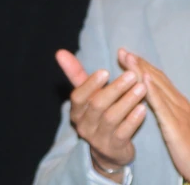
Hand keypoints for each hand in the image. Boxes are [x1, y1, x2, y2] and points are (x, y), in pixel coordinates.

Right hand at [55, 49, 146, 178]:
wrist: (109, 151)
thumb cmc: (98, 115)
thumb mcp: (87, 96)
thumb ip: (76, 74)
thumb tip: (60, 52)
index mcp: (76, 110)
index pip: (78, 96)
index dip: (90, 84)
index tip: (105, 71)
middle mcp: (83, 125)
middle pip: (97, 105)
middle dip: (115, 89)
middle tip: (133, 75)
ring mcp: (97, 138)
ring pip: (111, 117)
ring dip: (127, 101)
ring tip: (142, 88)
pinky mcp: (113, 148)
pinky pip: (123, 132)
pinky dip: (133, 120)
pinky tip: (143, 108)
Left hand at [120, 49, 189, 178]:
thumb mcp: (177, 127)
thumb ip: (167, 113)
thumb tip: (151, 100)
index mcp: (179, 105)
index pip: (159, 81)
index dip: (143, 67)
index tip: (128, 55)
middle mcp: (179, 105)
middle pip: (156, 80)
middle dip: (139, 64)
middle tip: (122, 51)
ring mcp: (179, 114)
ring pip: (157, 88)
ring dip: (141, 71)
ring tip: (128, 58)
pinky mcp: (175, 126)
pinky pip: (162, 106)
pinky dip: (152, 91)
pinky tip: (142, 80)